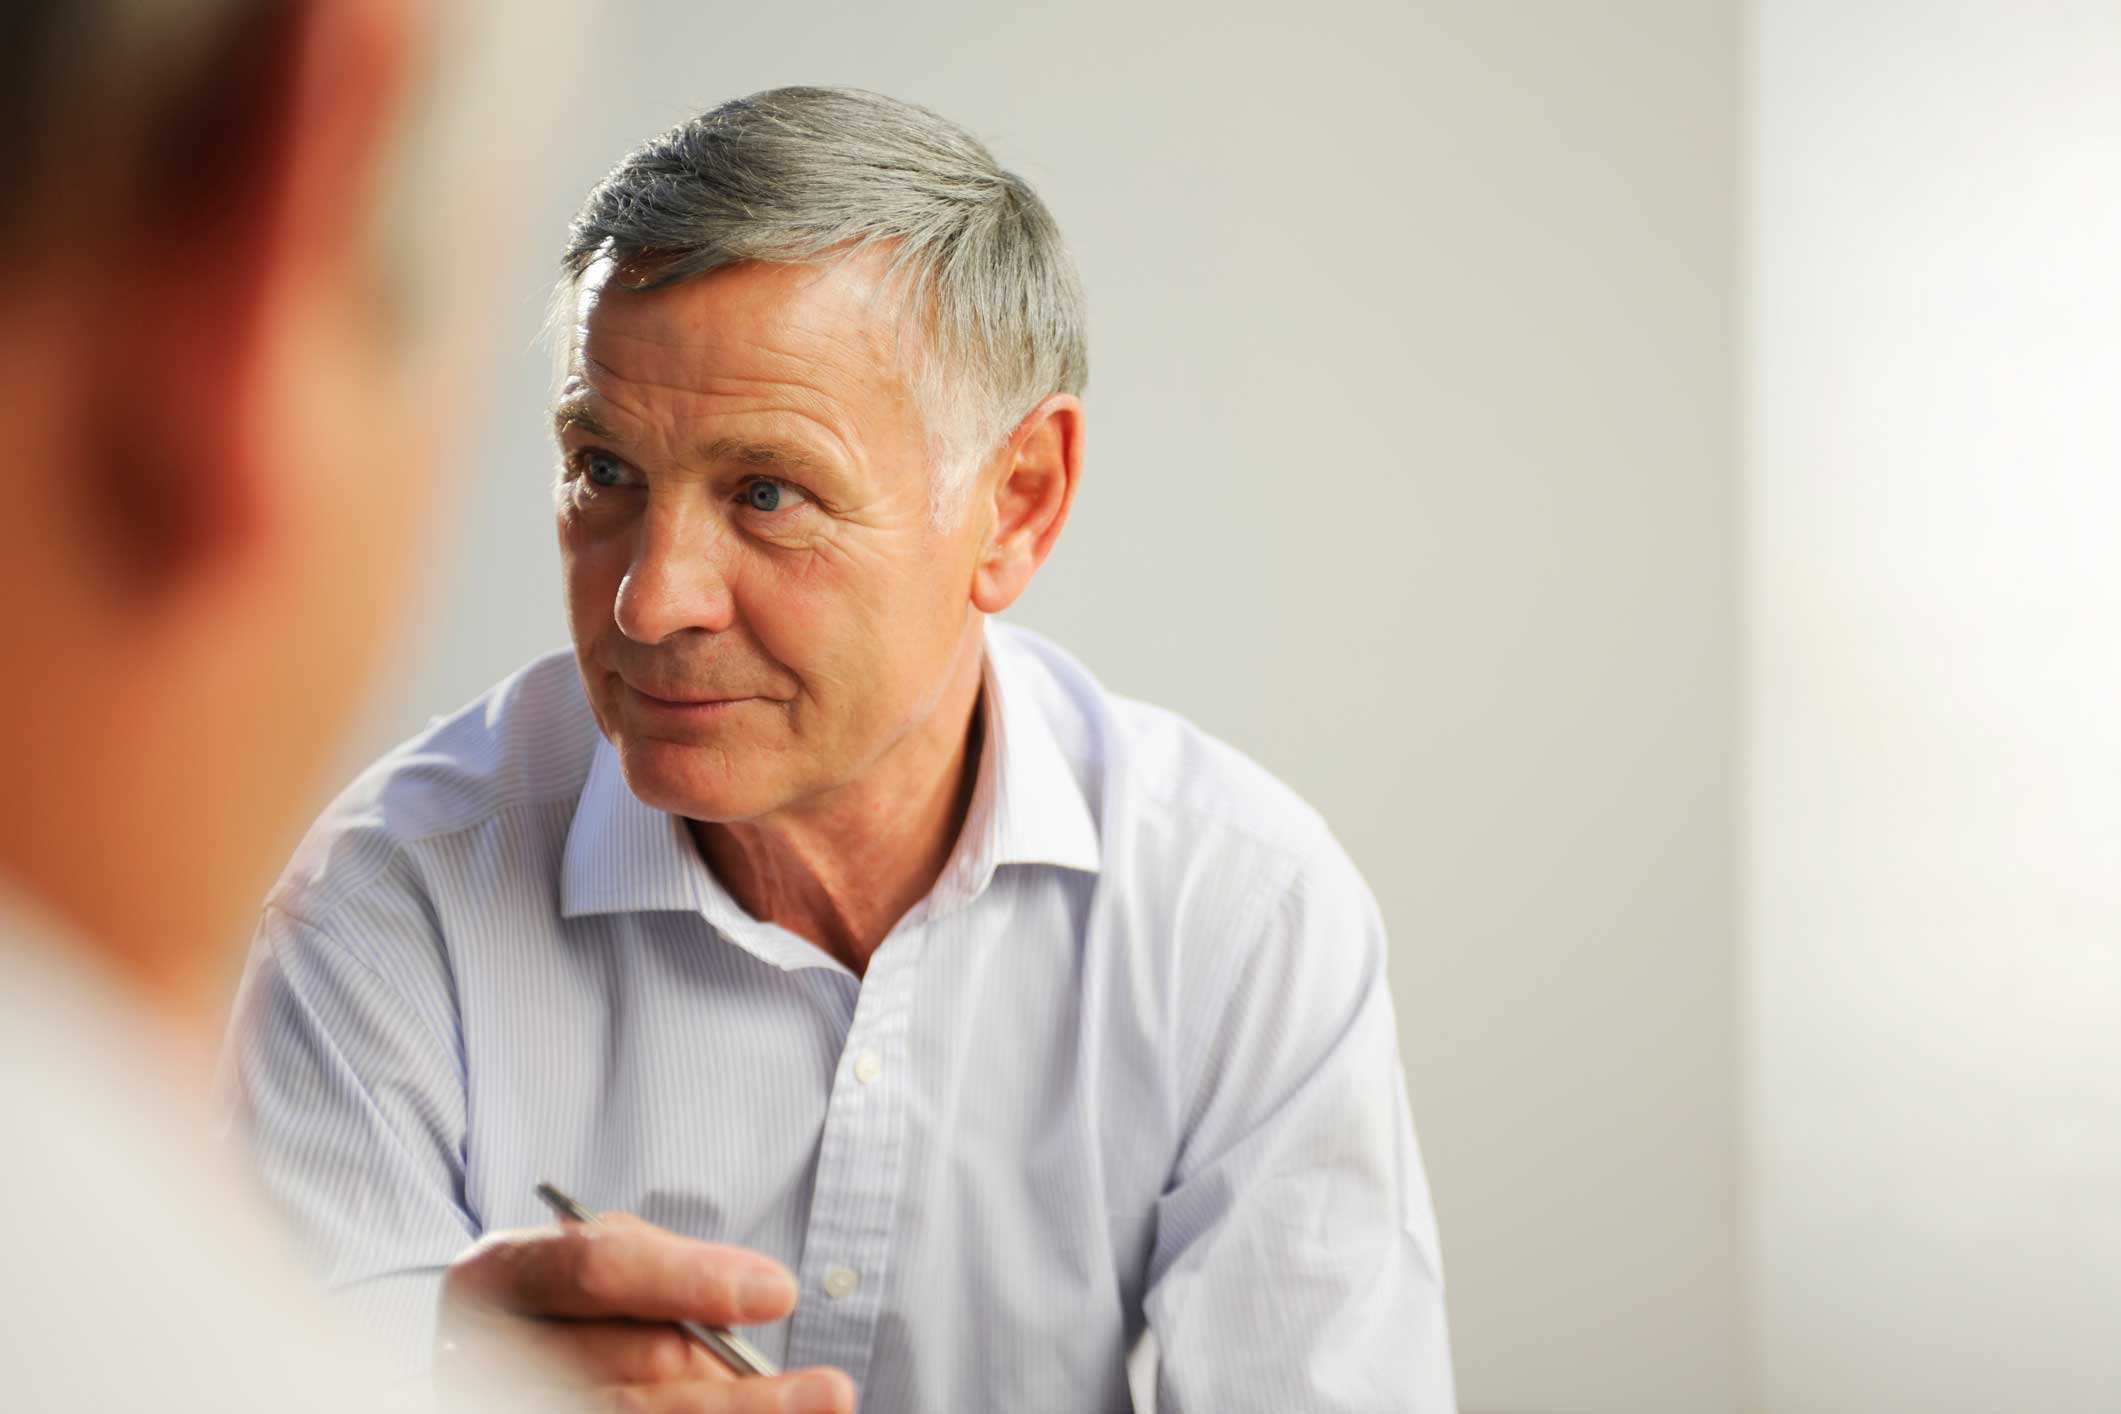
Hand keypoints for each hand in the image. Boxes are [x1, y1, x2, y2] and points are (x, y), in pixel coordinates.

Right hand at [437, 1211, 855, 1412]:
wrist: (514, 1356)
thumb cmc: (577, 1297)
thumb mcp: (608, 1257)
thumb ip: (670, 1271)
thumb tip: (763, 1297)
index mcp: (496, 1281)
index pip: (593, 1271)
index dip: (688, 1281)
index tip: (778, 1293)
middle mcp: (483, 1362)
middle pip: (622, 1383)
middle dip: (734, 1395)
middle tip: (829, 1391)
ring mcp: (508, 1407)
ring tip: (819, 1406)